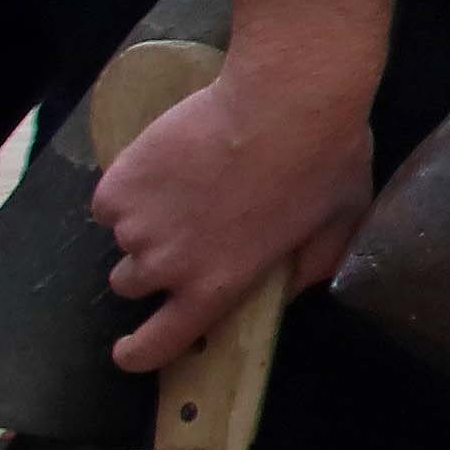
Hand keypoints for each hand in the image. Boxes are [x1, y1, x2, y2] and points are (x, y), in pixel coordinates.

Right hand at [98, 0, 404, 371]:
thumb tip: (287, 289)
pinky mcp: (119, 184)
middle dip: (152, 267)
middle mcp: (167, 266)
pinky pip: (110, 200)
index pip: (160, 344)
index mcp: (215, 287)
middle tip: (187, 230)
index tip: (130, 352)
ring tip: (186, 185)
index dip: (140, 353)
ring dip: (144, 222)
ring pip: (122, 238)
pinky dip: (130, 188)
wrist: (285, 97)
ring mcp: (136, 225)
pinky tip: (167, 164)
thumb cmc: (323, 159)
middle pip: (131, 284)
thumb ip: (309, 269)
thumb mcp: (339, 227)